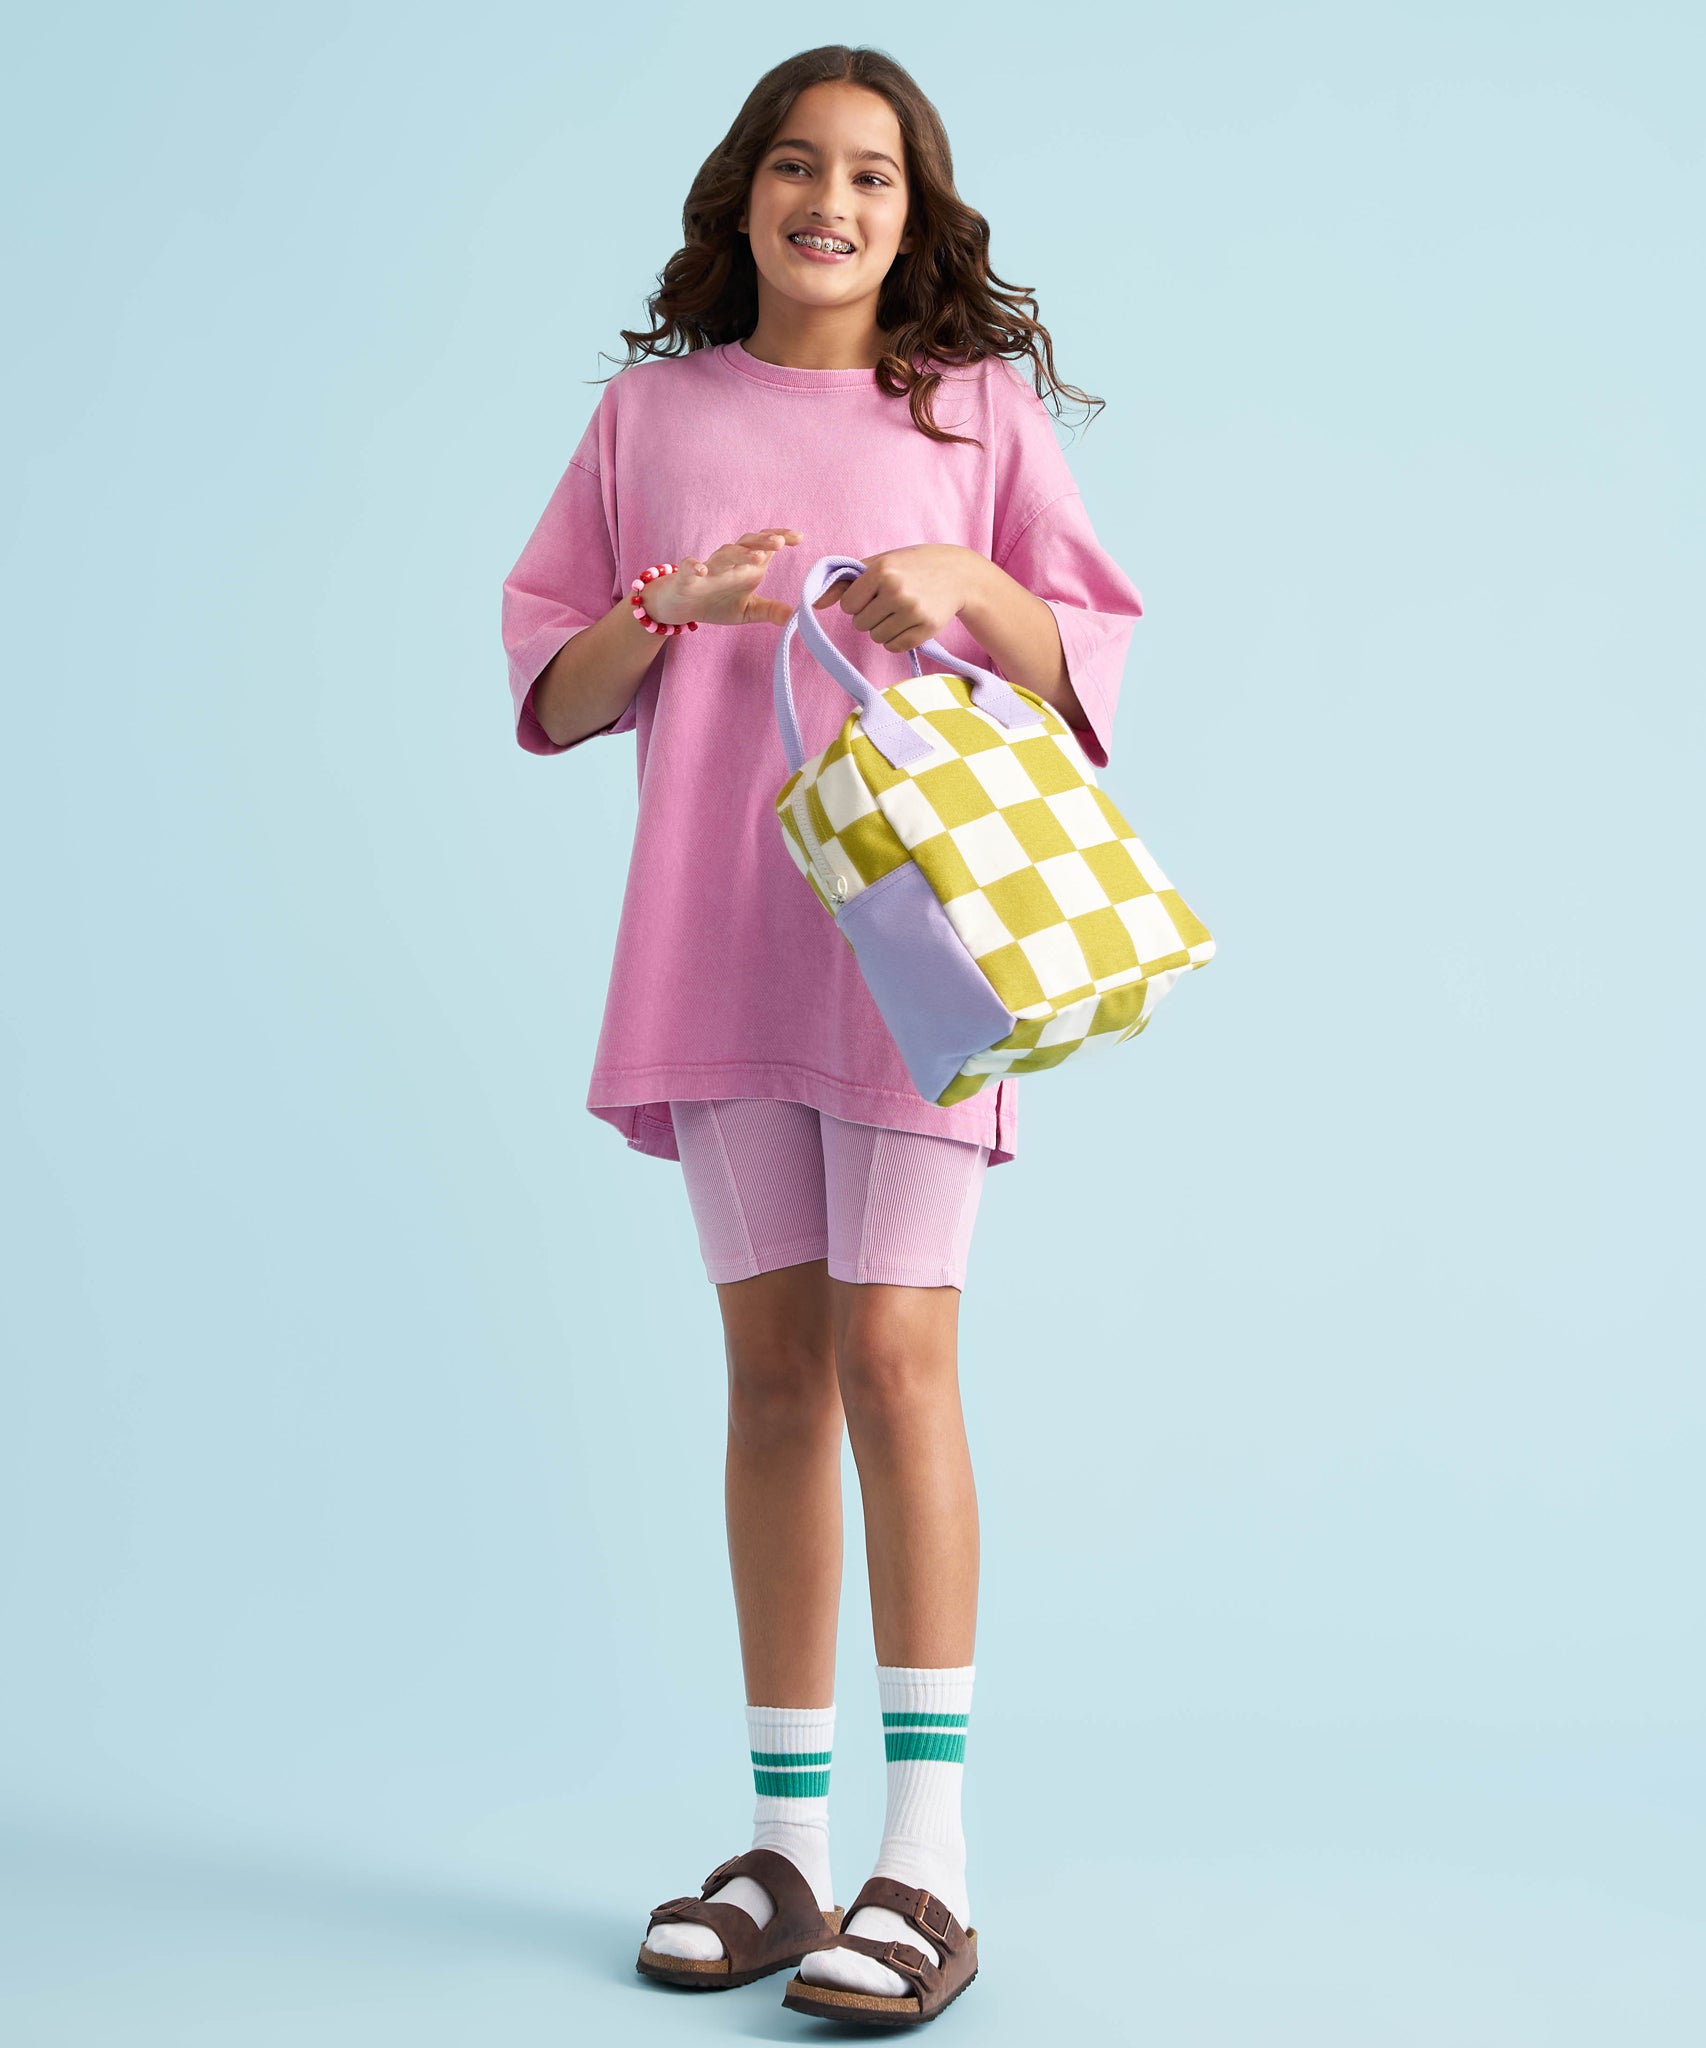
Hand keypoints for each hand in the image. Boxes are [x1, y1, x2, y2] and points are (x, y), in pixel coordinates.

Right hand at [642, 529, 804, 628]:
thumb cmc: (716, 602)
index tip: (799, 537)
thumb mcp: (748, 610)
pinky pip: (688, 569)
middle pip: (747, 545)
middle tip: (780, 542)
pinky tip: (701, 570)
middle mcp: (728, 563)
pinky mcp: (686, 579)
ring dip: (740, 553)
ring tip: (757, 557)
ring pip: (724, 555)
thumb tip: (797, 617)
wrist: (681, 607)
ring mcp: (708, 569)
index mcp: (744, 567)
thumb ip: (771, 610)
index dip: (780, 538)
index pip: (764, 546)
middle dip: (763, 541)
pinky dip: (694, 567)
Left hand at [810, 544, 987, 655]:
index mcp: (882, 570)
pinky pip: (894, 647)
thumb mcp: (880, 564)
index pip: (847, 606)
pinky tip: (909, 622)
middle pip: (860, 624)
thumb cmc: (912, 566)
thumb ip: (845, 582)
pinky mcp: (926, 629)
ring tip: (901, 610)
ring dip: (883, 628)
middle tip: (890, 601)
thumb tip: (814, 602)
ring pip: (876, 637)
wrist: (959, 574)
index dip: (858, 602)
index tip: (873, 592)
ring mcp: (913, 611)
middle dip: (870, 616)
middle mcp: (896, 590)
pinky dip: (897, 639)